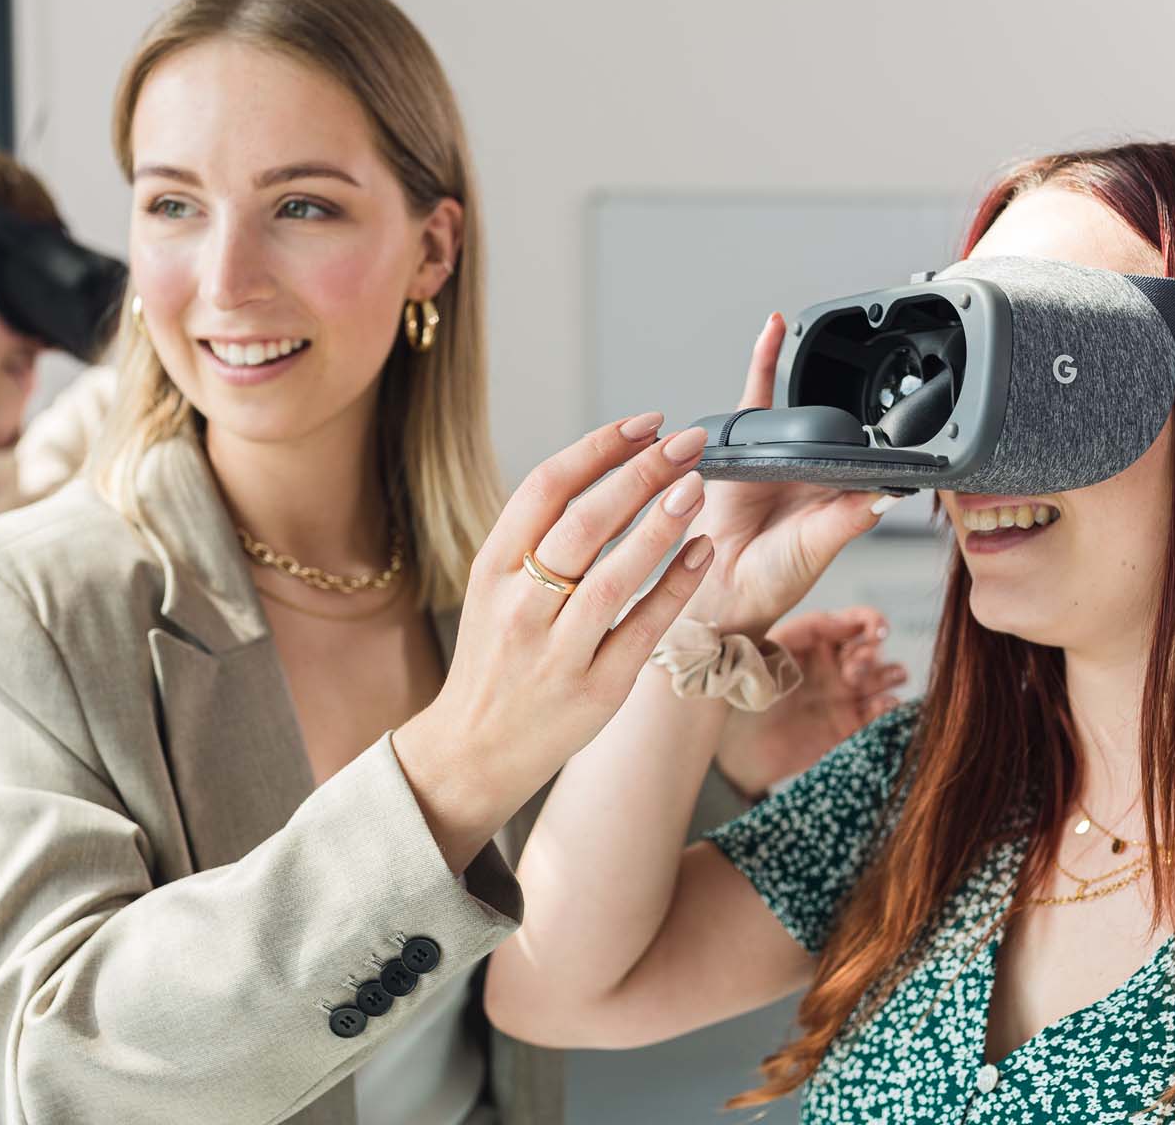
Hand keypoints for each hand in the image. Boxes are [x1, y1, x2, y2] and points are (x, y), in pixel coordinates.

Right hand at [395, 414, 715, 869]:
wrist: (472, 750)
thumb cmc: (495, 658)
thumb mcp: (493, 588)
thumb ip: (537, 535)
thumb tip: (605, 466)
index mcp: (493, 569)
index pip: (546, 488)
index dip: (600, 448)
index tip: (645, 423)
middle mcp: (520, 607)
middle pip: (583, 524)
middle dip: (640, 473)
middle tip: (686, 442)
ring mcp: (557, 652)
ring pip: (613, 577)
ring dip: (660, 525)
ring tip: (696, 485)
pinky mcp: (596, 691)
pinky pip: (641, 631)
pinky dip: (675, 588)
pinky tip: (702, 552)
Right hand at [681, 314, 905, 636]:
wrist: (720, 590)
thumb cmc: (772, 579)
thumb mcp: (821, 545)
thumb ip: (852, 516)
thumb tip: (892, 491)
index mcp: (834, 494)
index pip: (866, 452)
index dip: (885, 430)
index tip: (909, 407)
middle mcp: (806, 472)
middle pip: (832, 422)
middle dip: (847, 397)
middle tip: (863, 369)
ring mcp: (774, 457)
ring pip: (796, 406)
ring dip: (804, 376)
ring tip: (816, 346)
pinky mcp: (740, 447)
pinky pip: (754, 396)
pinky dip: (763, 360)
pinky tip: (775, 329)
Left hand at [713, 606, 910, 798]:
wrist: (731, 748)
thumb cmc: (741, 694)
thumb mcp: (764, 651)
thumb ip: (803, 631)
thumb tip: (844, 620)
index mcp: (815, 641)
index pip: (852, 622)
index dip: (869, 621)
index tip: (876, 629)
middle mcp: (835, 664)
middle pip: (872, 648)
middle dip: (870, 653)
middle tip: (852, 670)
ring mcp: (846, 696)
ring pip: (886, 676)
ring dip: (888, 675)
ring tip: (864, 686)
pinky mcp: (851, 727)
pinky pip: (882, 712)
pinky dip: (889, 707)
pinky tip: (881, 707)